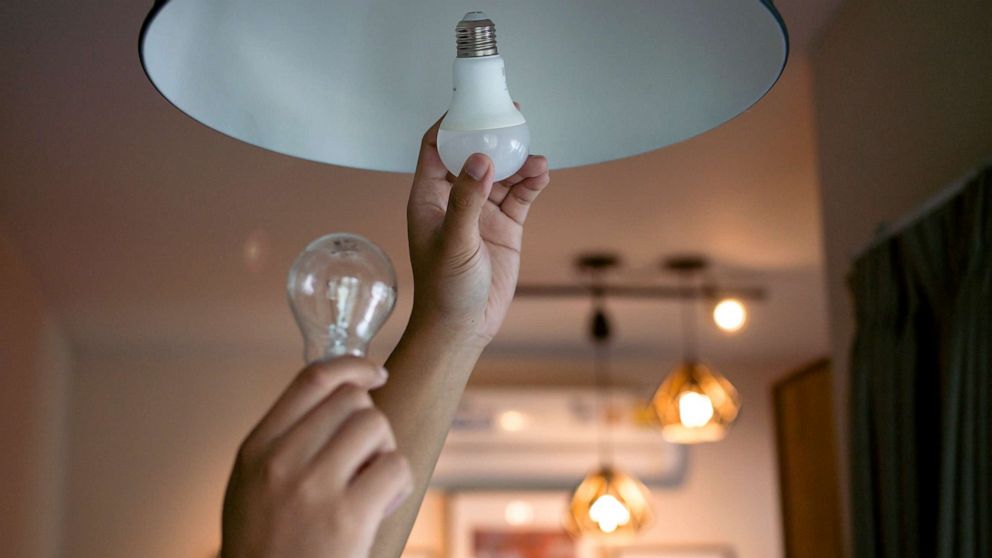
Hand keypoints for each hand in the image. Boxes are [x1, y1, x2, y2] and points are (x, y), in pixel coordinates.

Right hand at [220, 358, 412, 557]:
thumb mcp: (252, 486)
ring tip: (369, 486)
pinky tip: (379, 507)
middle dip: (369, 423)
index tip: (375, 372)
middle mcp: (280, 461)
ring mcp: (313, 487)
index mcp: (256, 449)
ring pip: (376, 425)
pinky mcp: (347, 516)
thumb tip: (337, 395)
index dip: (352, 366)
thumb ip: (284, 441)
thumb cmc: (267, 546)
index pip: (311, 380)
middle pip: (352, 400)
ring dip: (384, 452)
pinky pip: (396, 467)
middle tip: (364, 461)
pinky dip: (398, 484)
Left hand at [406, 114, 550, 347]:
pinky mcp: (505, 227)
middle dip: (491, 135)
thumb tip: (480, 158)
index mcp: (429, 197)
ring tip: (536, 158)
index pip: (435, 148)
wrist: (464, 326)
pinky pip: (520, 195)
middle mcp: (455, 199)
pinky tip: (542, 174)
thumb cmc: (444, 288)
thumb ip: (467, 199)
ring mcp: (481, 212)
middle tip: (512, 115)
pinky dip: (532, 183)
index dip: (450, 124)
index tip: (470, 104)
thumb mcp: (454, 240)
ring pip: (502, 173)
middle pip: (473, 154)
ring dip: (519, 162)